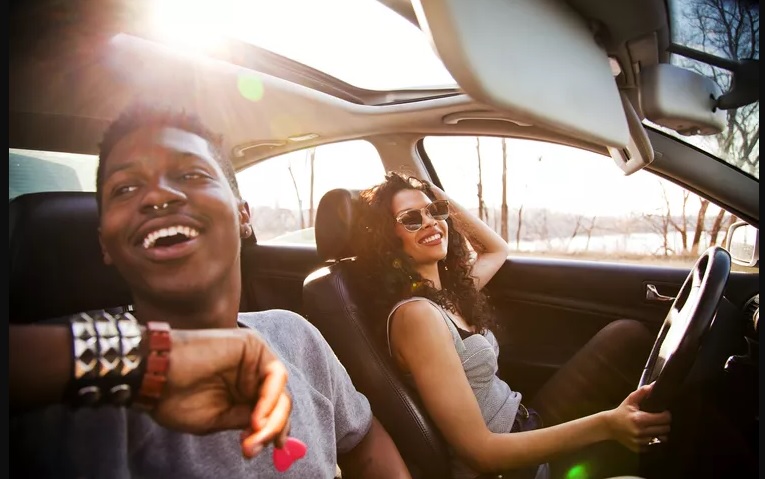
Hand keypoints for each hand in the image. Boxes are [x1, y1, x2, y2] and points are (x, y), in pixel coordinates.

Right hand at [149, 328, 290, 457]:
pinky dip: (270, 398)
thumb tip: (269, 434)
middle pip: (279, 400)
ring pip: (280, 389)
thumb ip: (245, 422)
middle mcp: (251, 372)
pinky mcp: (252, 345)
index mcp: (243, 390)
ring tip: (256, 432)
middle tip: (260, 445)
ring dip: (274, 415)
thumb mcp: (216, 420)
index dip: (277, 429)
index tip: (276, 449)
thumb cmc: (176, 399)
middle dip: (274, 426)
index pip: (271, 410)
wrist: (154, 376)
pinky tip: (257, 416)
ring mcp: (253, 357)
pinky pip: (274, 374)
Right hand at [605, 383, 671, 451]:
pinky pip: (655, 445)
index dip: (667, 415)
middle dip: (665, 424)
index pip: (664, 419)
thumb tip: (654, 385)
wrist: (609, 426)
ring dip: (660, 432)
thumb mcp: (630, 400)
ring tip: (656, 427)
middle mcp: (641, 432)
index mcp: (639, 419)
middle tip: (660, 419)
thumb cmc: (621, 412)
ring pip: (662, 438)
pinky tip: (649, 434)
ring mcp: (640, 442)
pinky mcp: (640, 449)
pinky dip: (654, 440)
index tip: (664, 412)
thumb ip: (642, 392)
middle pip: (665, 429)